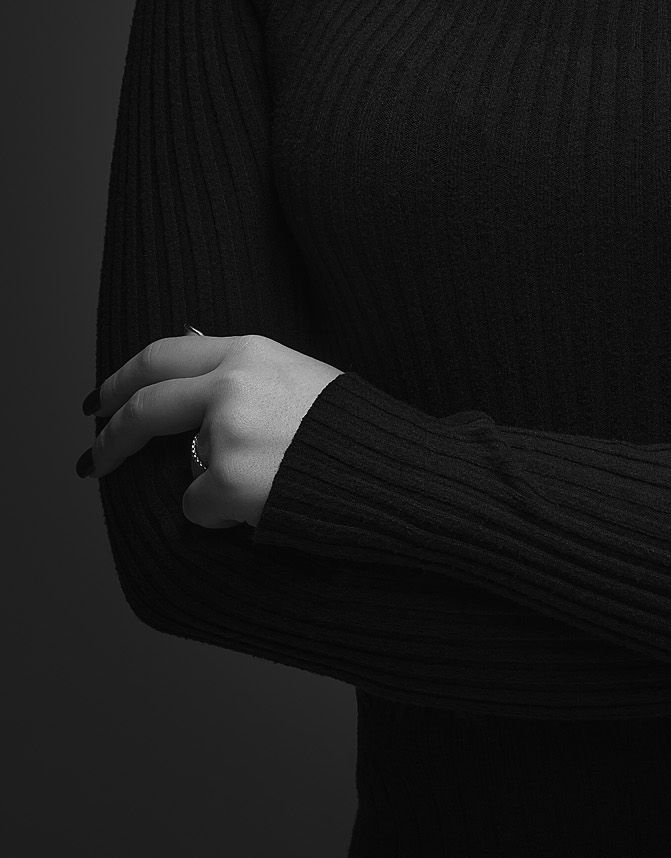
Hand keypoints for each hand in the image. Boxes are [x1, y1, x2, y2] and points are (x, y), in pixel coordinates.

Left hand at [79, 330, 343, 527]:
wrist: (391, 469)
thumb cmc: (352, 428)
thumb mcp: (296, 375)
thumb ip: (242, 367)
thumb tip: (187, 342)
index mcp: (250, 351)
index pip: (162, 355)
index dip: (122, 379)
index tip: (100, 400)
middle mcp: (229, 384)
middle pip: (143, 404)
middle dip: (109, 435)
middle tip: (93, 459)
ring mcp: (225, 433)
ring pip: (180, 468)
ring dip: (208, 487)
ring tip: (262, 488)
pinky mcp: (226, 482)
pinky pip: (198, 508)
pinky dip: (223, 515)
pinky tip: (268, 502)